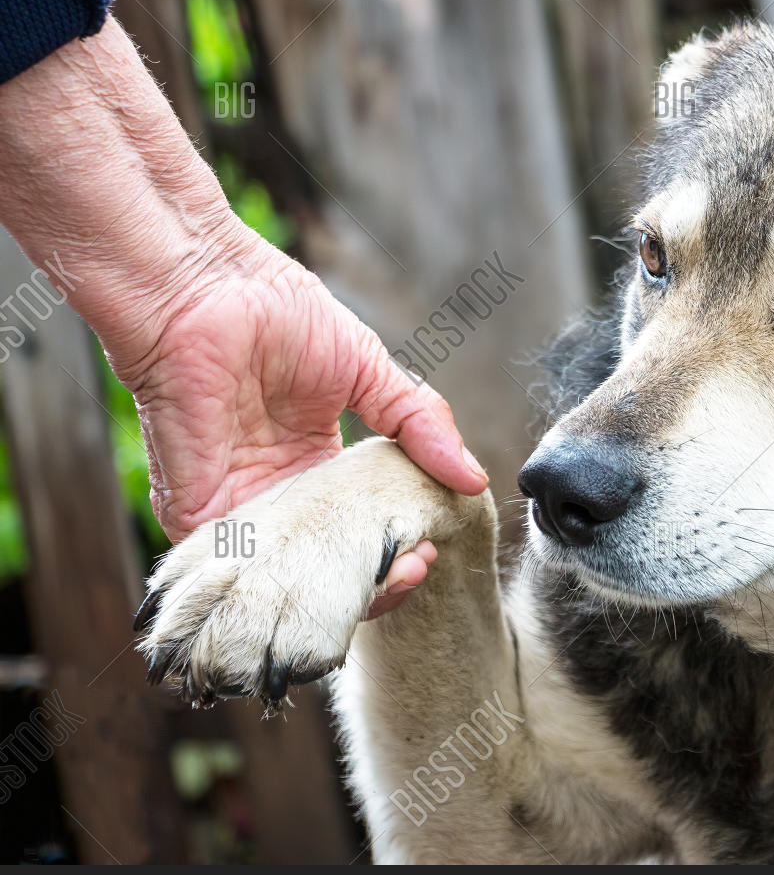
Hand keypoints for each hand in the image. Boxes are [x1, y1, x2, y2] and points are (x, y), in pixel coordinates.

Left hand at [113, 228, 486, 607]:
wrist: (206, 287)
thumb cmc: (277, 311)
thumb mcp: (371, 369)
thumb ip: (421, 424)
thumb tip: (474, 478)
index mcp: (313, 462)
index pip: (359, 526)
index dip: (397, 544)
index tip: (430, 545)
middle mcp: (277, 490)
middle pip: (327, 560)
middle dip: (376, 577)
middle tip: (415, 566)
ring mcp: (237, 504)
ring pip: (287, 574)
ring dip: (336, 588)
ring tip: (388, 577)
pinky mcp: (197, 509)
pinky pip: (235, 569)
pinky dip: (278, 582)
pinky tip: (325, 574)